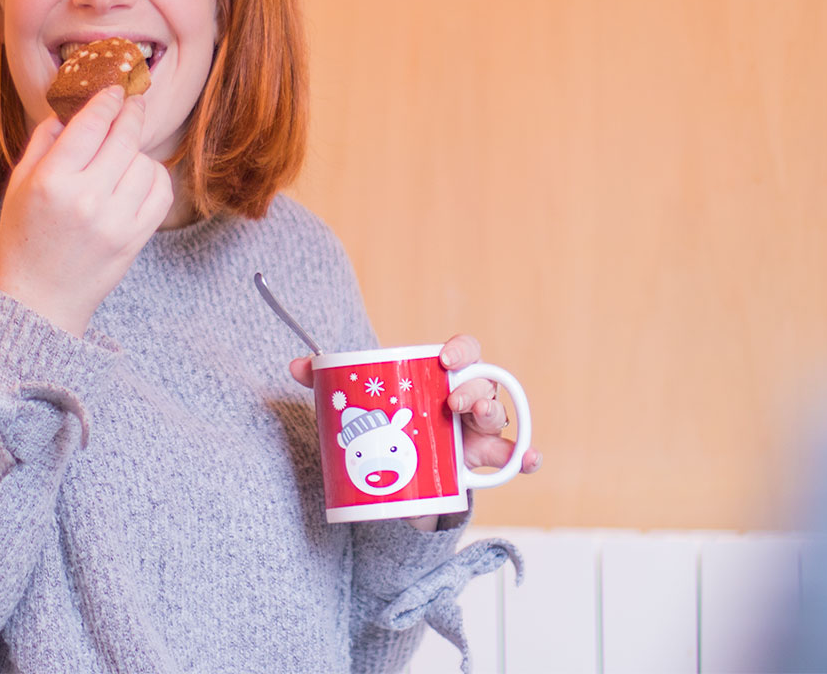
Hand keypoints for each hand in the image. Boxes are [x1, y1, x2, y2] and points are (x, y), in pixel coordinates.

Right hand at [0, 87, 172, 335]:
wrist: (40, 299)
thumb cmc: (24, 237)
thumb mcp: (19, 184)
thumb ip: (43, 141)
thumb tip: (72, 108)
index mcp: (51, 182)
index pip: (90, 125)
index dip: (107, 100)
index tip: (114, 89)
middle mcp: (86, 199)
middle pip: (124, 139)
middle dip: (131, 114)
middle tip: (133, 103)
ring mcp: (115, 221)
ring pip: (145, 163)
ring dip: (137, 153)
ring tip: (123, 156)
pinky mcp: (136, 239)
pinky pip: (161, 192)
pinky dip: (155, 178)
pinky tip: (139, 177)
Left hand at [289, 333, 540, 531]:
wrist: (403, 475)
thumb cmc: (392, 426)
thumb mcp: (363, 405)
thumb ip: (332, 385)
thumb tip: (297, 365)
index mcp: (444, 379)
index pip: (463, 353)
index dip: (461, 350)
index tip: (445, 358)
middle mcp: (468, 401)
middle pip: (485, 384)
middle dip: (474, 388)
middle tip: (452, 401)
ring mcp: (478, 433)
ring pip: (498, 418)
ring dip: (493, 416)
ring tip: (475, 422)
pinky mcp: (481, 465)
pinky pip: (512, 460)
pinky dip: (526, 458)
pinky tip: (529, 461)